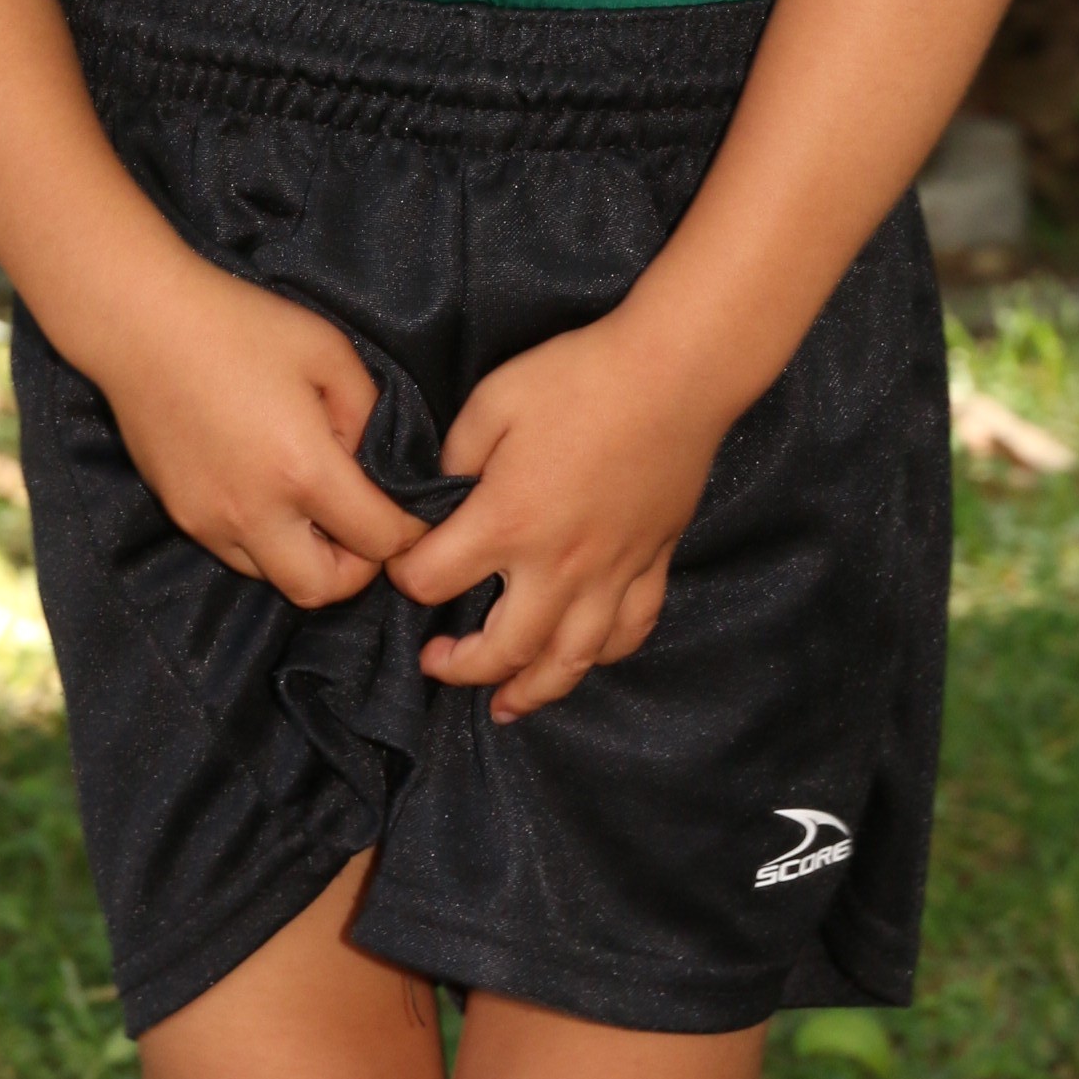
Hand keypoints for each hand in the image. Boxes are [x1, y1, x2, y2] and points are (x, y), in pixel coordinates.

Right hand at [99, 257, 428, 608]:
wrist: (142, 325)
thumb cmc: (240, 325)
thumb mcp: (328, 351)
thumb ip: (366, 410)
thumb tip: (368, 457)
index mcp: (303, 469)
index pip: (378, 538)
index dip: (409, 532)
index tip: (414, 512)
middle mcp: (257, 512)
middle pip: (323, 589)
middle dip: (357, 568)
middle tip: (364, 526)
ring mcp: (212, 521)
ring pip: (275, 577)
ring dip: (306, 558)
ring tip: (315, 509)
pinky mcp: (182, 516)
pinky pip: (236, 554)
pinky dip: (265, 542)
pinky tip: (268, 494)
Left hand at [386, 314, 727, 720]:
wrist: (675, 372)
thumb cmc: (580, 378)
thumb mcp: (494, 399)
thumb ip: (456, 454)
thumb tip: (440, 493)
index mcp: (508, 522)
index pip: (434, 579)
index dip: (405, 578)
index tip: (403, 567)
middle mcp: (559, 565)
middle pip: (503, 650)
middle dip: (461, 667)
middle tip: (437, 661)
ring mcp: (612, 572)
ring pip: (570, 660)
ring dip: (532, 692)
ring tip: (504, 705)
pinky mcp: (653, 562)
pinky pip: (631, 630)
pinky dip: (605, 655)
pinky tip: (585, 658)